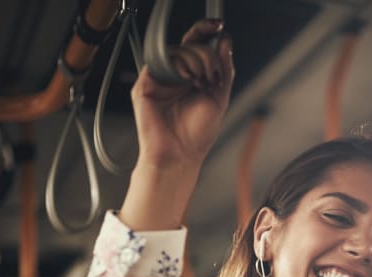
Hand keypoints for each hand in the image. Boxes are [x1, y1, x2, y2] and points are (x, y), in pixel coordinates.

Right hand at [131, 18, 234, 169]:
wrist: (181, 155)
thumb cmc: (197, 134)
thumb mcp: (220, 97)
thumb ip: (224, 69)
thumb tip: (225, 41)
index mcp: (191, 76)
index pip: (196, 44)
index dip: (206, 31)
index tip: (218, 26)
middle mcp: (174, 75)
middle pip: (189, 43)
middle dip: (206, 53)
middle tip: (211, 74)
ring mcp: (159, 78)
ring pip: (177, 50)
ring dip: (195, 61)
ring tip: (201, 82)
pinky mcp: (146, 85)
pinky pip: (161, 62)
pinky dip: (179, 66)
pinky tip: (187, 80)